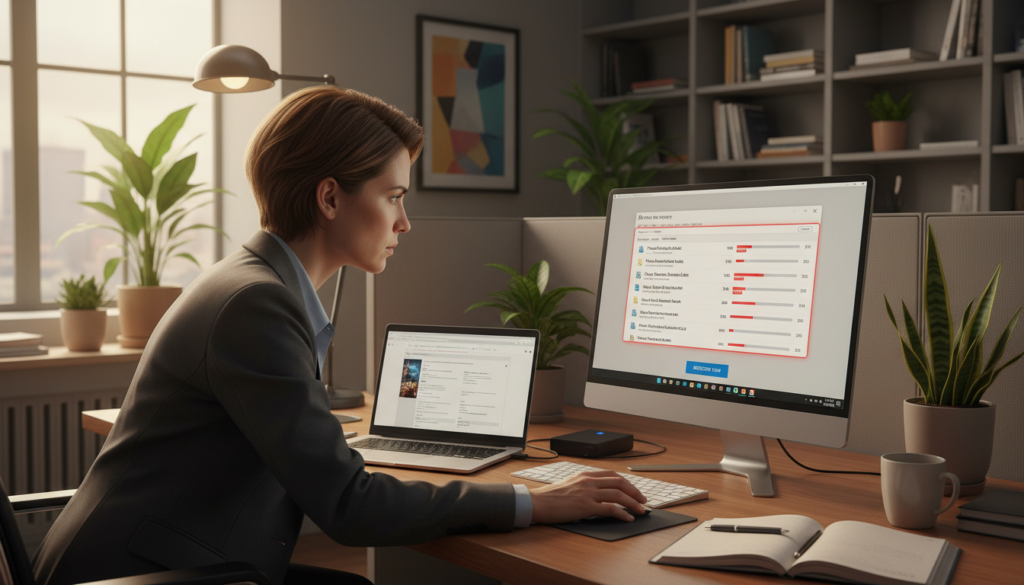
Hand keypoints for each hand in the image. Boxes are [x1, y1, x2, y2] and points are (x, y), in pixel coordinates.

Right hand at [529, 470, 646, 523]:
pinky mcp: (586, 506)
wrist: (537, 502)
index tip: (634, 490)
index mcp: (585, 475)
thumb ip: (584, 486)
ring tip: (640, 510)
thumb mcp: (569, 484)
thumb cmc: (550, 497)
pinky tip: (628, 518)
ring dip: (633, 502)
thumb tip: (599, 494)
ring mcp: (588, 493)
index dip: (627, 483)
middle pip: (619, 482)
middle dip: (634, 491)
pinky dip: (622, 513)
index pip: (612, 475)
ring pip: (618, 494)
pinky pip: (610, 508)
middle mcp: (588, 481)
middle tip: (642, 500)